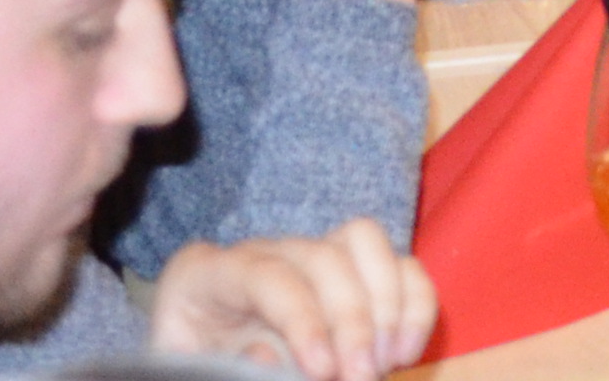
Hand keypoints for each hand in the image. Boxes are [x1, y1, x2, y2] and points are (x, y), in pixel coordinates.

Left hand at [145, 222, 437, 380]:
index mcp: (206, 276)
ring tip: (386, 363)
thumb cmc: (198, 369)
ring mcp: (311, 255)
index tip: (321, 371)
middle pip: (322, 257)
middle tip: (360, 378)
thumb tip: (271, 356)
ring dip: (388, 305)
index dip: (301, 317)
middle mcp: (262, 252)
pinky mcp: (352, 272)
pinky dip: (414, 304)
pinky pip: (399, 264)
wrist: (213, 366)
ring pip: (366, 241)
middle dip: (352, 320)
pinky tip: (404, 353)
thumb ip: (226, 368)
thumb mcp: (193, 373)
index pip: (264, 274)